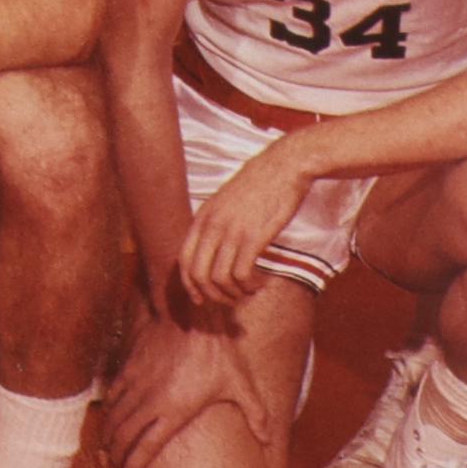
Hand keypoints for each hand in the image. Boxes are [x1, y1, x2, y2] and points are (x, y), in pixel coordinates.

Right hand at [106, 299, 280, 467]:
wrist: (190, 313)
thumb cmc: (218, 350)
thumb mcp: (241, 383)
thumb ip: (256, 413)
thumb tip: (269, 439)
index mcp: (175, 411)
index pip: (147, 446)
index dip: (134, 465)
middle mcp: (151, 401)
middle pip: (124, 434)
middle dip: (115, 454)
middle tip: (113, 466)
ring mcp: (138, 384)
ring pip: (115, 416)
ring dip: (108, 434)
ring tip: (106, 447)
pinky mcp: (132, 367)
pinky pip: (114, 394)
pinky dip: (108, 409)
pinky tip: (108, 415)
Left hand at [176, 138, 313, 312]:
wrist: (283, 166)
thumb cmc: (259, 185)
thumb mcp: (225, 202)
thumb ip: (215, 223)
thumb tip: (213, 250)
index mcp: (202, 218)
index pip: (183, 260)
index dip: (190, 285)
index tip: (202, 299)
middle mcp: (212, 226)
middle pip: (197, 275)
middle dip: (211, 295)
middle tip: (229, 301)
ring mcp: (231, 231)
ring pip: (219, 279)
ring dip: (234, 294)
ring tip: (248, 291)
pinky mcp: (254, 237)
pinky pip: (242, 275)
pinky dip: (250, 286)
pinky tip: (261, 282)